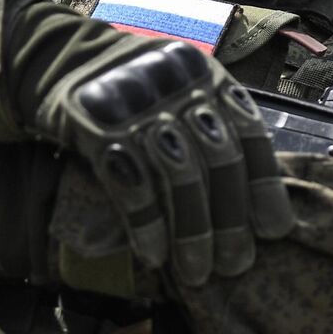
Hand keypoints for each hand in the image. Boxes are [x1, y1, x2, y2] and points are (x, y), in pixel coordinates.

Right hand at [40, 41, 294, 285]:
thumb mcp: (181, 89)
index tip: (274, 230)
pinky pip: (133, 183)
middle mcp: (180, 88)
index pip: (252, 134)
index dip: (265, 186)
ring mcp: (140, 107)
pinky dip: (147, 223)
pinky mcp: (99, 128)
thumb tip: (252, 197)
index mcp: (209, 78)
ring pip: (181, 174)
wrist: (58, 61)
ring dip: (192, 231)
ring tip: (196, 272)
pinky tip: (154, 254)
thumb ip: (214, 124)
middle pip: (220, 159)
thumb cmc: (133, 89)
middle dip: (231, 220)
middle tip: (235, 264)